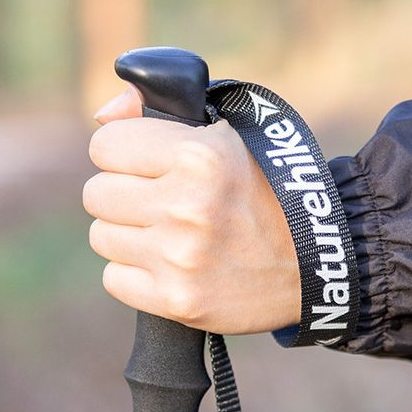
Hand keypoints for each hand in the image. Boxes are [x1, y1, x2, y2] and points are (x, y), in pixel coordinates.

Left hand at [83, 85, 300, 333]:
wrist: (314, 263)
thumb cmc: (266, 190)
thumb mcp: (226, 135)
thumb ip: (159, 112)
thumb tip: (104, 113)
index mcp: (199, 156)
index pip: (104, 144)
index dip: (124, 152)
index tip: (147, 163)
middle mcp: (186, 205)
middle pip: (96, 194)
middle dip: (124, 194)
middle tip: (161, 201)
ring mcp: (179, 257)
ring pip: (102, 236)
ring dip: (130, 234)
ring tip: (170, 233)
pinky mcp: (177, 299)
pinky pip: (114, 278)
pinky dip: (136, 272)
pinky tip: (170, 264)